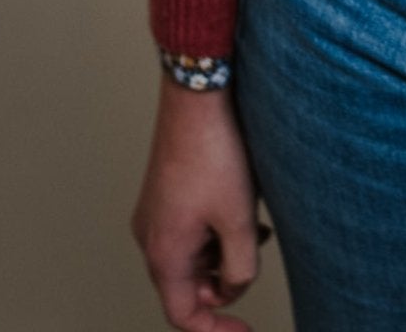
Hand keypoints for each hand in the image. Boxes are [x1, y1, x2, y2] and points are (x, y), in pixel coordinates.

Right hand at [131, 77, 271, 330]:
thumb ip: (240, 269)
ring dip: (223, 251)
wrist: (198, 96)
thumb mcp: (238, 219)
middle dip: (224, 281)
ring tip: (253, 225)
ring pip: (192, 255)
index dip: (216, 330)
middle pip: (188, 285)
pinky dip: (216, 229)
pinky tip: (241, 208)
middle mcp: (150, 237)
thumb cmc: (215, 152)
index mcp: (164, 252)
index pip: (183, 315)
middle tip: (255, 256)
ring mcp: (154, 213)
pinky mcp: (164, 193)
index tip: (246, 331)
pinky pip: (190, 229)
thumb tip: (235, 288)